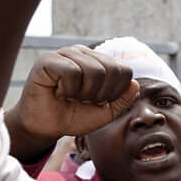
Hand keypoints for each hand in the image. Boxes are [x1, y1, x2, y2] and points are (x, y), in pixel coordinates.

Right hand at [4, 47, 138, 153]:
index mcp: (99, 61)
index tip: (98, 102)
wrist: (45, 127)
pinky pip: (72, 72)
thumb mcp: (105, 113)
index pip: (124, 70)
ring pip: (94, 70)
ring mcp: (66, 54)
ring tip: (70, 96)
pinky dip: (68, 90)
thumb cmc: (73, 116)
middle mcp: (83, 53)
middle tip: (82, 100)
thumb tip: (134, 84)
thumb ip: (123, 100)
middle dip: (100, 94)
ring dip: (84, 93)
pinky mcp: (48, 60)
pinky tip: (59, 92)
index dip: (116, 93)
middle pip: (111, 70)